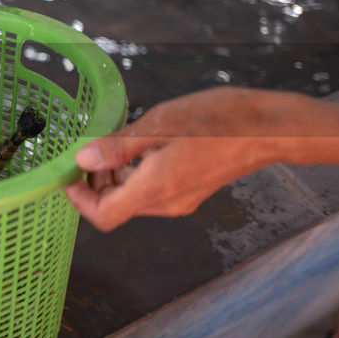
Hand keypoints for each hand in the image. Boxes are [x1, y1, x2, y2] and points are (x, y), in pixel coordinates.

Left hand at [64, 87, 279, 231]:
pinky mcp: (192, 190)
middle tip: (92, 148)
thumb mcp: (159, 125)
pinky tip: (144, 144)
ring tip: (120, 141)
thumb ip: (117, 147)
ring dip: (116, 175)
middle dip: (95, 181)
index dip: (79, 199)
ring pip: (132, 197)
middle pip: (115, 206)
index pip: (103, 216)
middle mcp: (167, 203)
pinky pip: (152, 189)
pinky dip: (137, 172)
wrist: (269, 127)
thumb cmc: (217, 120)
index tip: (69, 174)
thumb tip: (82, 160)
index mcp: (155, 190)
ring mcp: (181, 200)